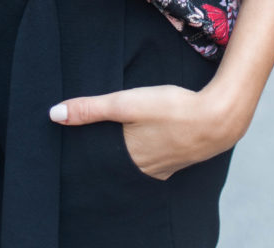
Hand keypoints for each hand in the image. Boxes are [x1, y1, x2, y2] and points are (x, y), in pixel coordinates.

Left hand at [49, 81, 246, 180]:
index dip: (86, 153)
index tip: (72, 146)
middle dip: (105, 153)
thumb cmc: (171, 109)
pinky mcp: (180, 158)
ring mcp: (164, 166)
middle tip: (92, 139)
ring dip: (127, 151)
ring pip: (136, 161)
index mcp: (128, 159)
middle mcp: (144, 170)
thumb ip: (91, 109)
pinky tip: (148, 139)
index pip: (98, 161)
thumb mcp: (127, 103)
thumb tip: (54, 114)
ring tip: (118, 138)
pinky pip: (155, 159)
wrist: (219, 117)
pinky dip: (147, 150)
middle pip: (117, 163)